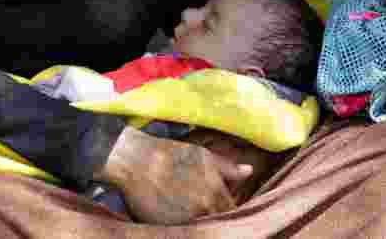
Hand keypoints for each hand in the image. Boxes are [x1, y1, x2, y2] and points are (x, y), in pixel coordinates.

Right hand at [99, 126, 252, 223]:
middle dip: (217, 216)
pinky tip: (179, 215)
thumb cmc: (171, 154)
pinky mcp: (166, 228)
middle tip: (207, 207)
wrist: (136, 160)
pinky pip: (182, 231)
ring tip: (192, 209)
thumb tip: (249, 171)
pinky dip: (184, 227)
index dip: (229, 208)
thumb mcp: (203, 155)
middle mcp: (202, 209)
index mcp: (214, 192)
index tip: (224, 205)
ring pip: (201, 227)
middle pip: (218, 221)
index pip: (232, 210)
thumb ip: (228, 168)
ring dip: (201, 221)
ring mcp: (184, 221)